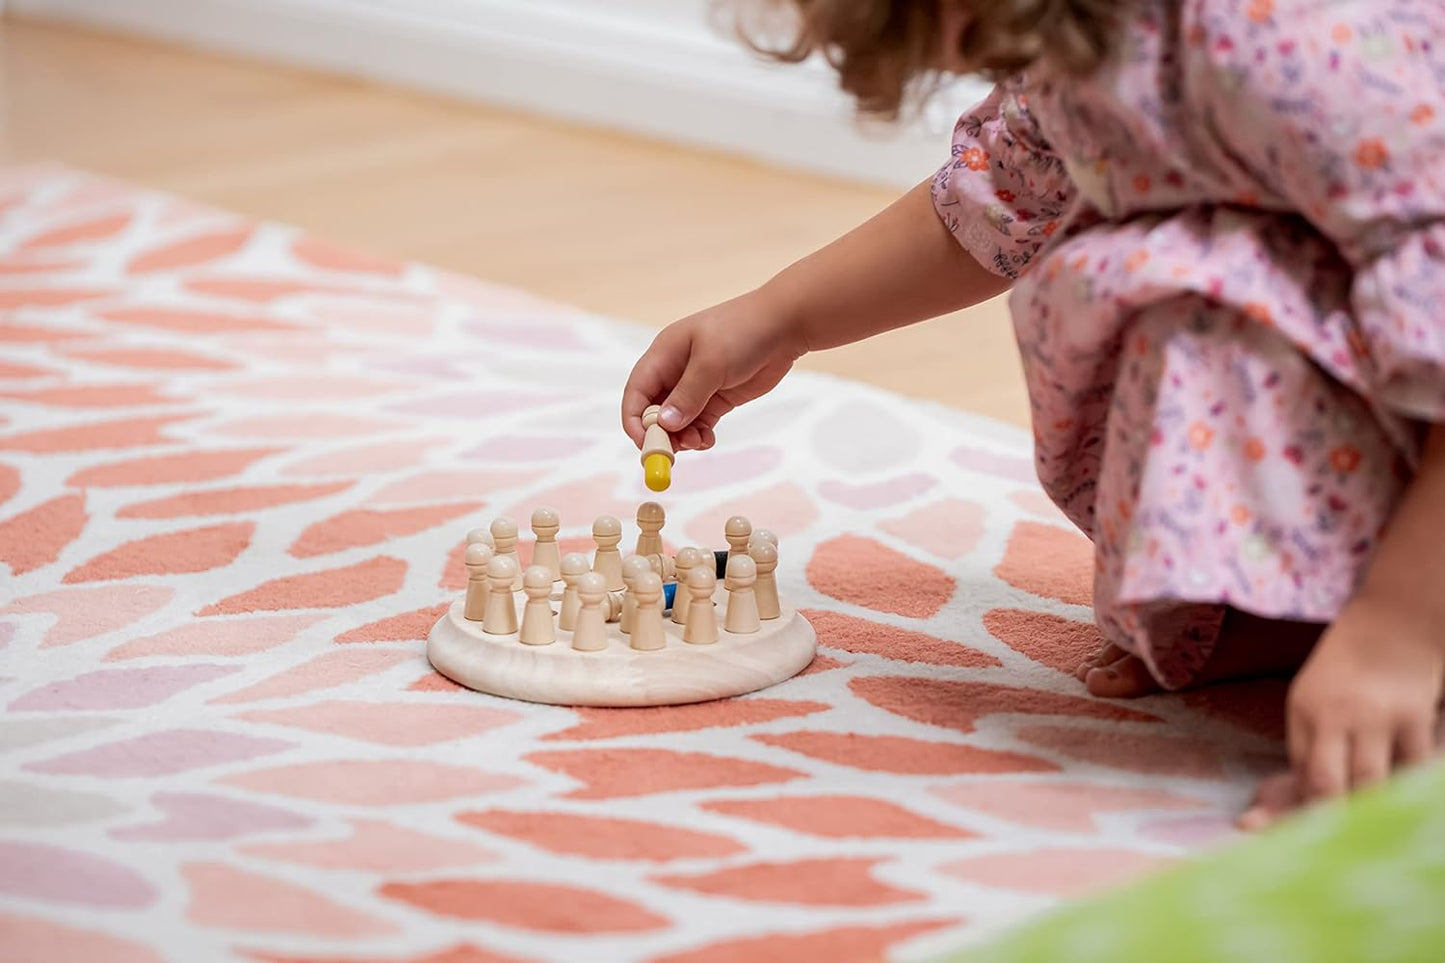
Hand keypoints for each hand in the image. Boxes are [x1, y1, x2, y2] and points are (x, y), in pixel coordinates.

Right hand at [621, 287, 805, 451]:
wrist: (784, 326)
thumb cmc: (743, 332)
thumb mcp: (712, 363)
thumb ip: (688, 395)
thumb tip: (664, 424)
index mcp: (664, 354)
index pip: (637, 391)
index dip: (635, 419)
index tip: (644, 443)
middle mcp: (675, 371)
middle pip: (653, 410)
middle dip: (659, 433)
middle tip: (672, 452)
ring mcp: (696, 386)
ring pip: (676, 421)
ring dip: (681, 437)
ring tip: (698, 441)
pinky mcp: (716, 398)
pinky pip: (698, 424)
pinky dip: (699, 436)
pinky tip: (707, 440)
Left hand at [1243, 591, 1441, 828]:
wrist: (1394, 625)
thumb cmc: (1344, 670)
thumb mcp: (1310, 700)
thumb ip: (1306, 751)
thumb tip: (1282, 803)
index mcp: (1305, 712)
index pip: (1301, 775)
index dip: (1300, 813)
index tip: (1293, 838)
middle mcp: (1337, 716)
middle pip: (1332, 786)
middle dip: (1330, 824)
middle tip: (1327, 849)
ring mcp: (1379, 718)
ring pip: (1373, 785)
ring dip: (1368, 815)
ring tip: (1360, 837)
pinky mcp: (1417, 718)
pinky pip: (1415, 769)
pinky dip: (1411, 791)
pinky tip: (1404, 808)